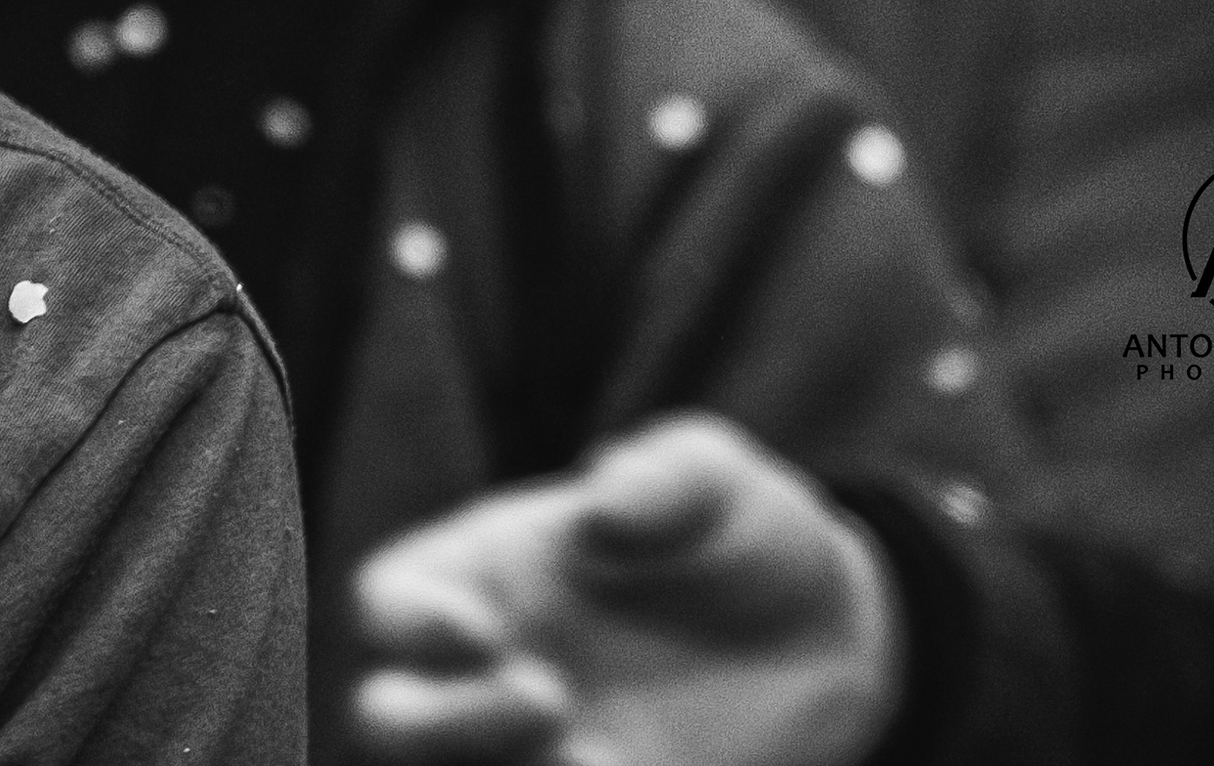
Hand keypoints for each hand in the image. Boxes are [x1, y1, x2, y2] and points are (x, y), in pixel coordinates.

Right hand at [346, 415, 903, 765]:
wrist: (824, 636)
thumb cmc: (740, 533)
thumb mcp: (721, 480)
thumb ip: (669, 475)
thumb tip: (603, 505)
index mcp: (481, 576)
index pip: (390, 602)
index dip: (410, 623)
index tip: (483, 632)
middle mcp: (485, 676)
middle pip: (388, 720)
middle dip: (443, 726)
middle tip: (548, 701)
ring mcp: (536, 751)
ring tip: (602, 761)